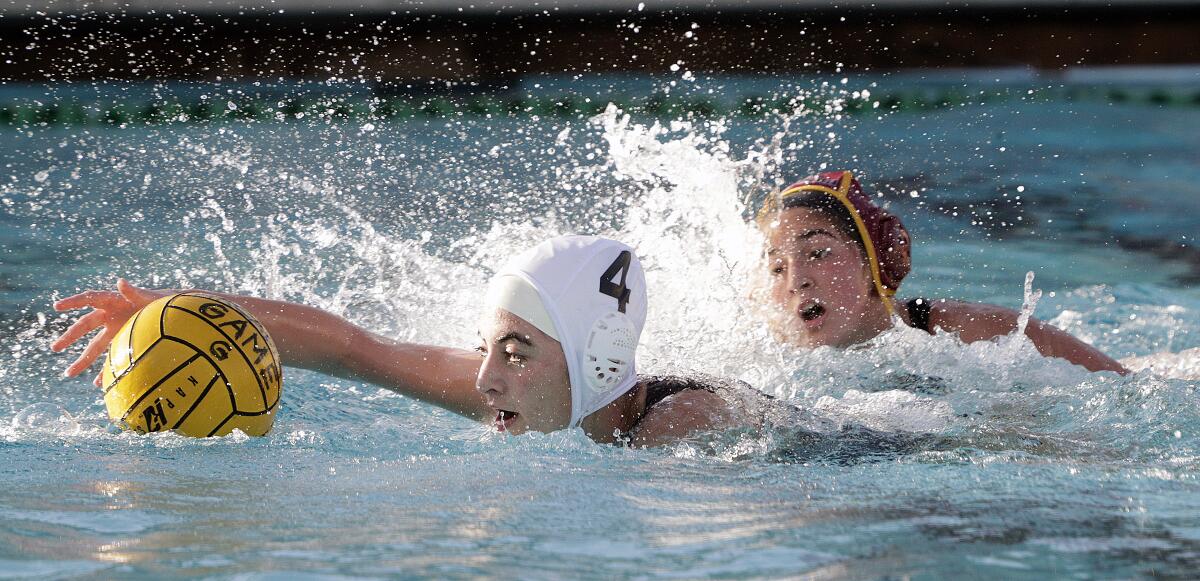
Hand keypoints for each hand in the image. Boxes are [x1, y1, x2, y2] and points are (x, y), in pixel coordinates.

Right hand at [51, 279, 170, 385]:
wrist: (176, 314)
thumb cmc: (162, 301)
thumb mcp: (149, 297)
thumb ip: (134, 292)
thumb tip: (121, 282)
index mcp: (114, 301)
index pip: (89, 299)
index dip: (73, 302)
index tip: (57, 306)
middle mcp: (110, 316)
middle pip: (85, 326)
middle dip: (70, 337)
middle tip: (54, 348)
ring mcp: (116, 331)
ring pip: (95, 347)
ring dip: (83, 361)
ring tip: (68, 373)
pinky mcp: (125, 342)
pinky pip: (112, 357)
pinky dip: (106, 370)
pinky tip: (98, 383)